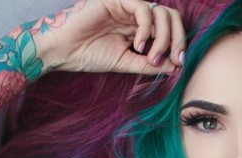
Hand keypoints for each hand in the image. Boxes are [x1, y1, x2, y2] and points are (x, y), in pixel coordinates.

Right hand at [33, 0, 186, 74]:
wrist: (62, 50)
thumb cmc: (88, 55)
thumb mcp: (125, 63)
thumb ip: (149, 64)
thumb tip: (175, 67)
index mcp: (140, 28)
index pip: (169, 28)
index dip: (178, 42)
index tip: (179, 63)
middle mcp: (136, 15)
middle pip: (170, 17)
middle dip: (177, 39)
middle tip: (174, 59)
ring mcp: (127, 6)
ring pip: (160, 12)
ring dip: (162, 37)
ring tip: (151, 56)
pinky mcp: (116, 0)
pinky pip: (142, 8)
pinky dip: (146, 28)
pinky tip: (138, 44)